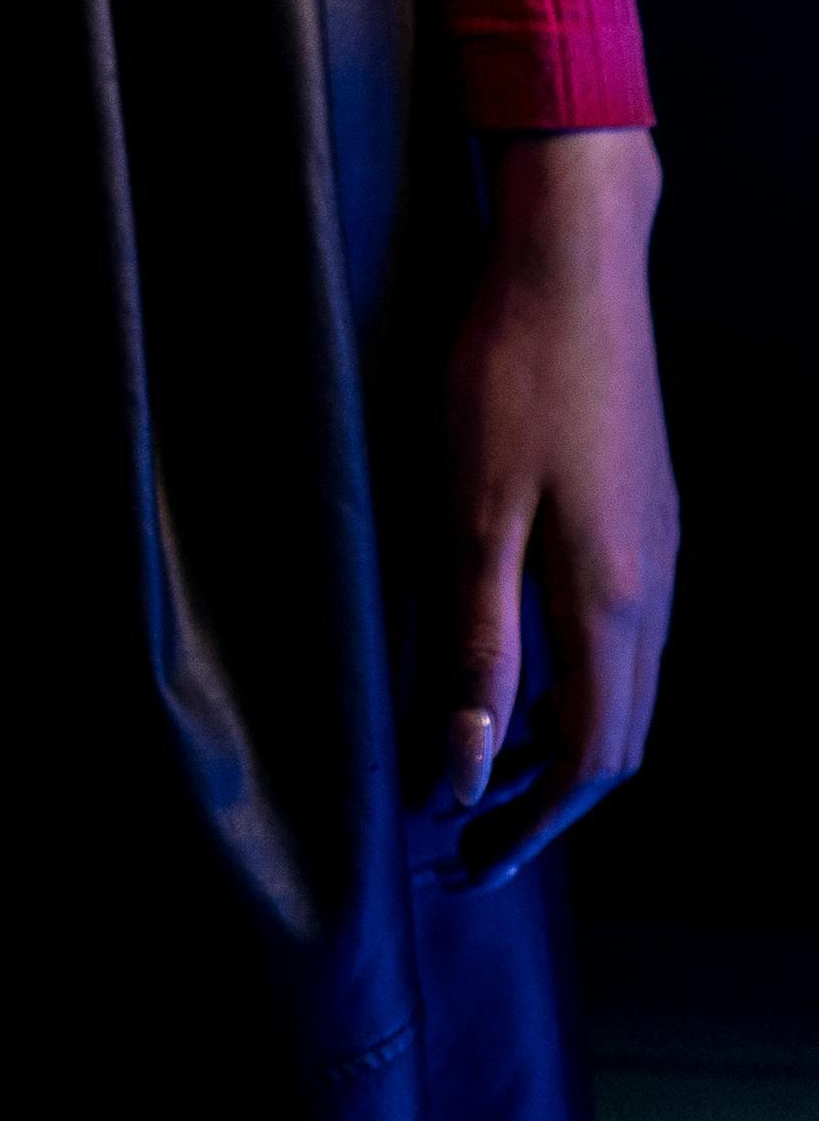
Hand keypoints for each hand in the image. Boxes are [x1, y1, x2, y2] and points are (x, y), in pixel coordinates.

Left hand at [442, 128, 677, 882]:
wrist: (574, 262)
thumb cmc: (510, 374)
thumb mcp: (471, 513)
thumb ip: (477, 644)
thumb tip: (463, 767)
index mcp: (609, 601)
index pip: (587, 760)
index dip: (528, 822)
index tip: (466, 858)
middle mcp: (651, 587)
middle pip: (620, 737)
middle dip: (549, 799)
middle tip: (473, 831)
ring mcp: (658, 546)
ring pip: (627, 685)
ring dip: (565, 738)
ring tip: (486, 760)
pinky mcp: (644, 510)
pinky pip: (625, 631)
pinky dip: (580, 676)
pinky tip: (523, 657)